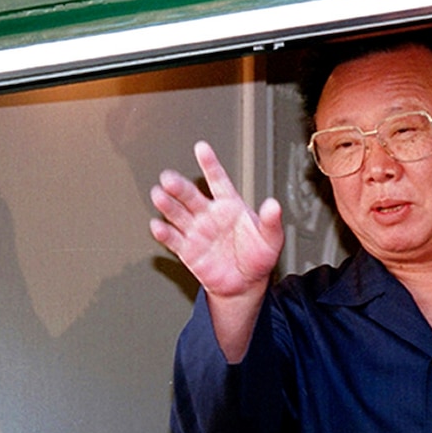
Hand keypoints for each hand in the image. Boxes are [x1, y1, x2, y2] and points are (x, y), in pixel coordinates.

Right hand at [150, 141, 283, 298]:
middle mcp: (209, 214)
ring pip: (178, 213)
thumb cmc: (258, 256)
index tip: (201, 148)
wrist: (245, 284)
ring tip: (159, 194)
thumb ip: (271, 221)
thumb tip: (274, 205)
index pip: (218, 180)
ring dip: (167, 204)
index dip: (210, 164)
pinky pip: (173, 239)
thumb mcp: (271, 238)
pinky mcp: (187, 250)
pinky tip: (158, 225)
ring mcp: (197, 231)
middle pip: (191, 196)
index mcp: (230, 205)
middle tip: (168, 177)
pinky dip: (164, 233)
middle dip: (179, 186)